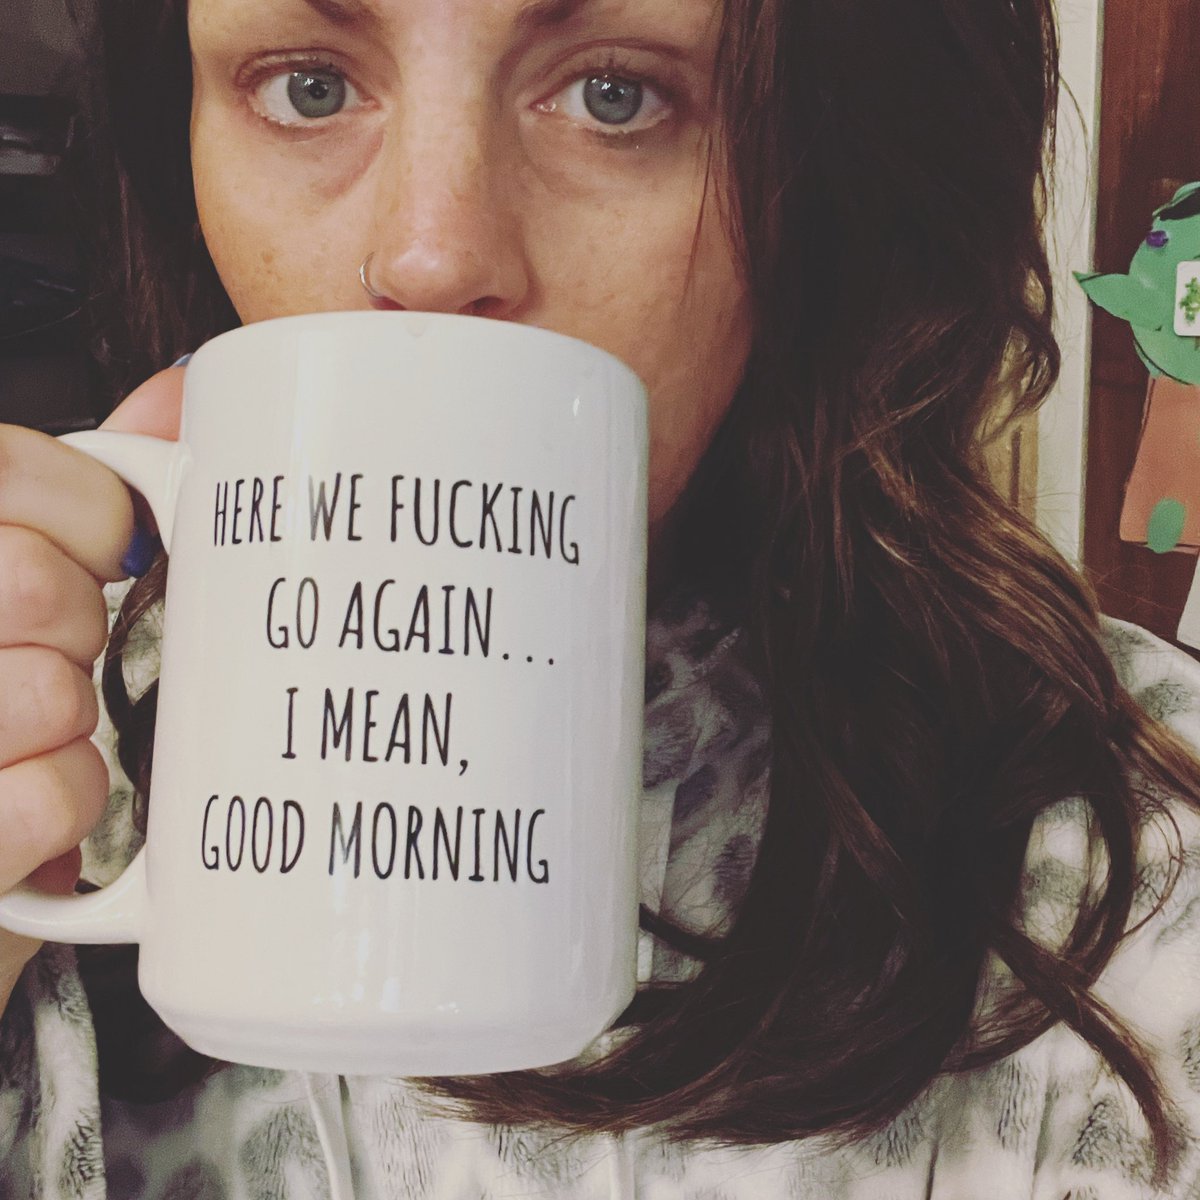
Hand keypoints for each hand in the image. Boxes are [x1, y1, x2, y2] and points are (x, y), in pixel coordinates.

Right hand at [0, 366, 184, 1016]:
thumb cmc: (3, 704)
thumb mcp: (31, 571)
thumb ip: (83, 484)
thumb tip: (181, 386)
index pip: (2, 465)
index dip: (88, 514)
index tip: (112, 553)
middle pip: (26, 583)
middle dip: (78, 623)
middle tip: (69, 654)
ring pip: (43, 694)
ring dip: (75, 720)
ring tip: (48, 728)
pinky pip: (45, 801)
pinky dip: (69, 806)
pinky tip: (47, 802)